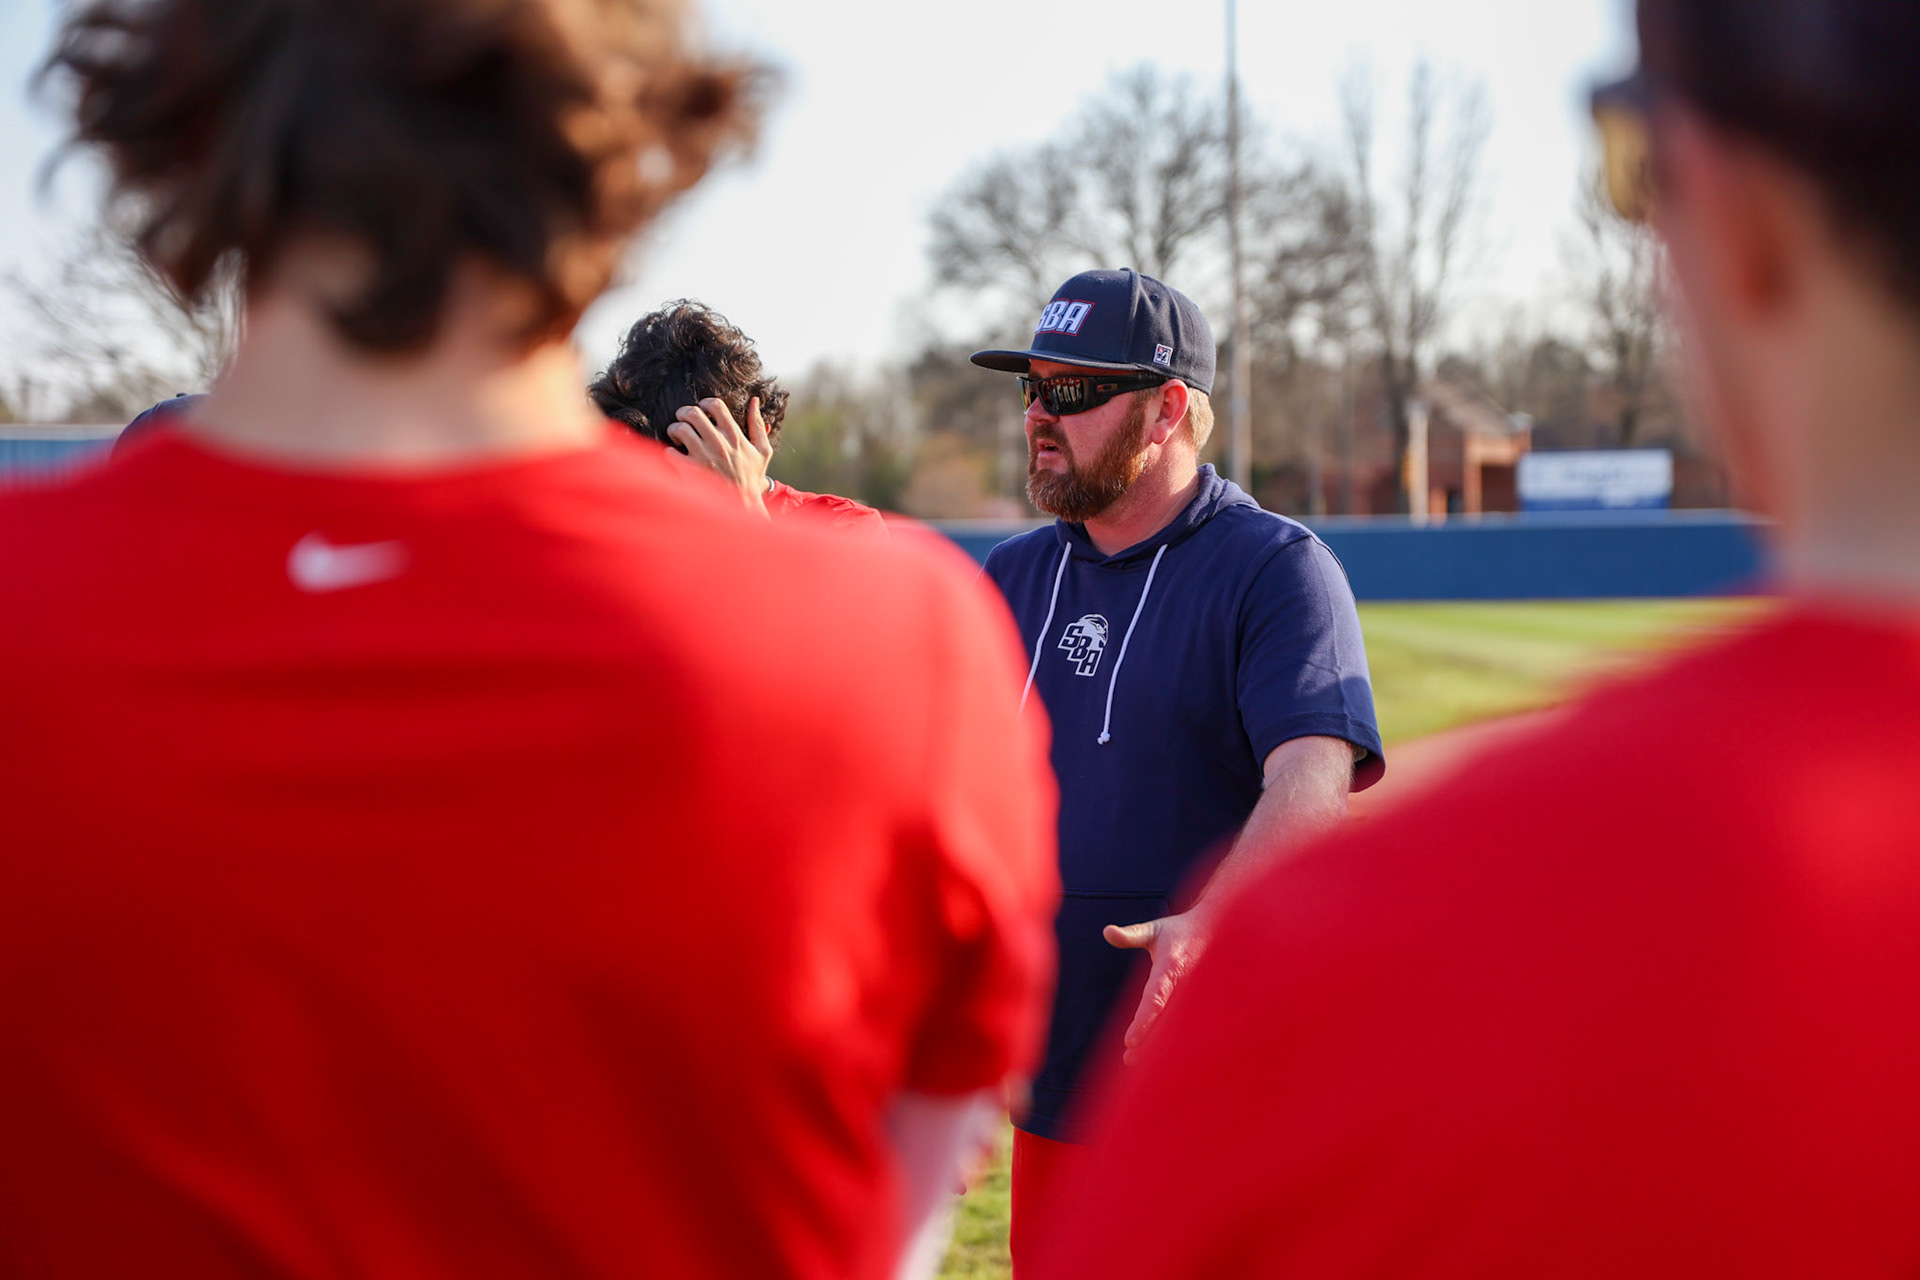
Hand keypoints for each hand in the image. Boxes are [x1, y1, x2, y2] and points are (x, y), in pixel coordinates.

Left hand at [667, 395, 772, 516]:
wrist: (741, 505)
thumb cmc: (751, 477)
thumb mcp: (762, 450)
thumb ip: (757, 424)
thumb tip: (754, 400)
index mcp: (734, 436)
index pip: (715, 406)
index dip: (705, 403)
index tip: (702, 410)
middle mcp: (718, 444)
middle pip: (693, 413)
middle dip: (684, 412)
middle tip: (683, 419)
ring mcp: (704, 457)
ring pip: (680, 429)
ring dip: (674, 429)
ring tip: (677, 436)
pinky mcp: (691, 471)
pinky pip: (670, 452)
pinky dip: (669, 451)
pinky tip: (674, 454)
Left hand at [1103, 908, 1212, 1064]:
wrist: (1214, 933)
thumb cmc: (1178, 933)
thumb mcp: (1154, 930)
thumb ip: (1132, 934)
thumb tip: (1107, 931)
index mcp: (1172, 969)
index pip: (1156, 998)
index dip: (1144, 1021)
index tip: (1130, 1040)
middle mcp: (1185, 987)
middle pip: (1166, 1022)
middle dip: (1149, 1042)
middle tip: (1129, 1059)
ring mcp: (1192, 998)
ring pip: (1177, 1028)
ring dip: (1158, 1046)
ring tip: (1134, 1061)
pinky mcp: (1196, 1005)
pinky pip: (1184, 1026)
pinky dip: (1171, 1041)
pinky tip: (1155, 1055)